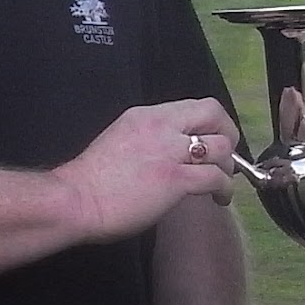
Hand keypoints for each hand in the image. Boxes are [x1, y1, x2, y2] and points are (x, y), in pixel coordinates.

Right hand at [56, 98, 238, 242]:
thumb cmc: (92, 179)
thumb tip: (173, 152)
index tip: (213, 139)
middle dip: (229, 133)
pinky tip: (219, 199)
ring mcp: (169, 151)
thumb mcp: (121, 139)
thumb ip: (150, 139)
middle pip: (213, 113)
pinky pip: (215, 177)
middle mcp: (161, 126)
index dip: (212, 122)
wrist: (76, 199)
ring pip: (220, 146)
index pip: (193, 105)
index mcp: (146, 116)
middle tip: (227, 155)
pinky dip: (224, 189)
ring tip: (223, 182)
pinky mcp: (175, 179)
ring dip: (228, 166)